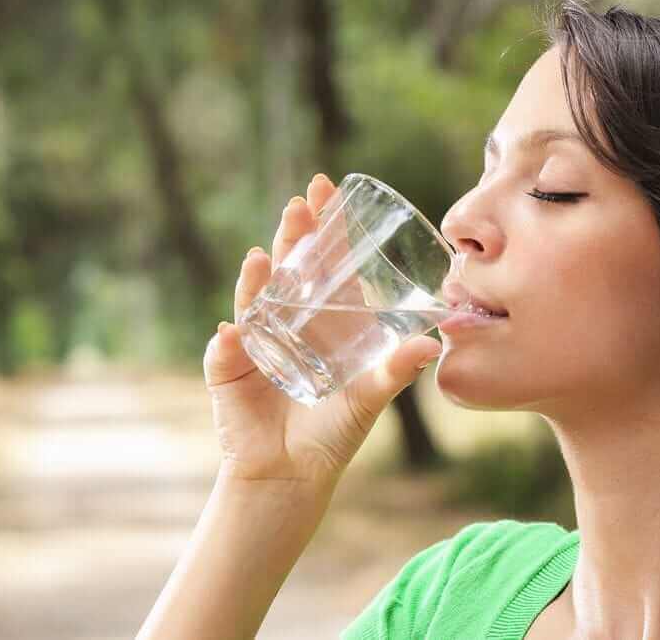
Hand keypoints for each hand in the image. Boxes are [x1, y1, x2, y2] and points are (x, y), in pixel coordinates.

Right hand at [203, 173, 442, 485]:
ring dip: (258, 276)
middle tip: (301, 204)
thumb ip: (397, 370)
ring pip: (255, 298)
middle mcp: (285, 320)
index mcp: (321, 318)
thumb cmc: (333, 431)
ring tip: (266, 255)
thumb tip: (431, 343)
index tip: (327, 187)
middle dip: (292, 234)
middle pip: (287, 266)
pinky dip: (231, 340)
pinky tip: (236, 331)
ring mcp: (253, 340)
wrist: (292, 473)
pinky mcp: (228, 369)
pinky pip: (229, 350)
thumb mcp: (371, 396)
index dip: (323, 225)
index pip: (321, 260)